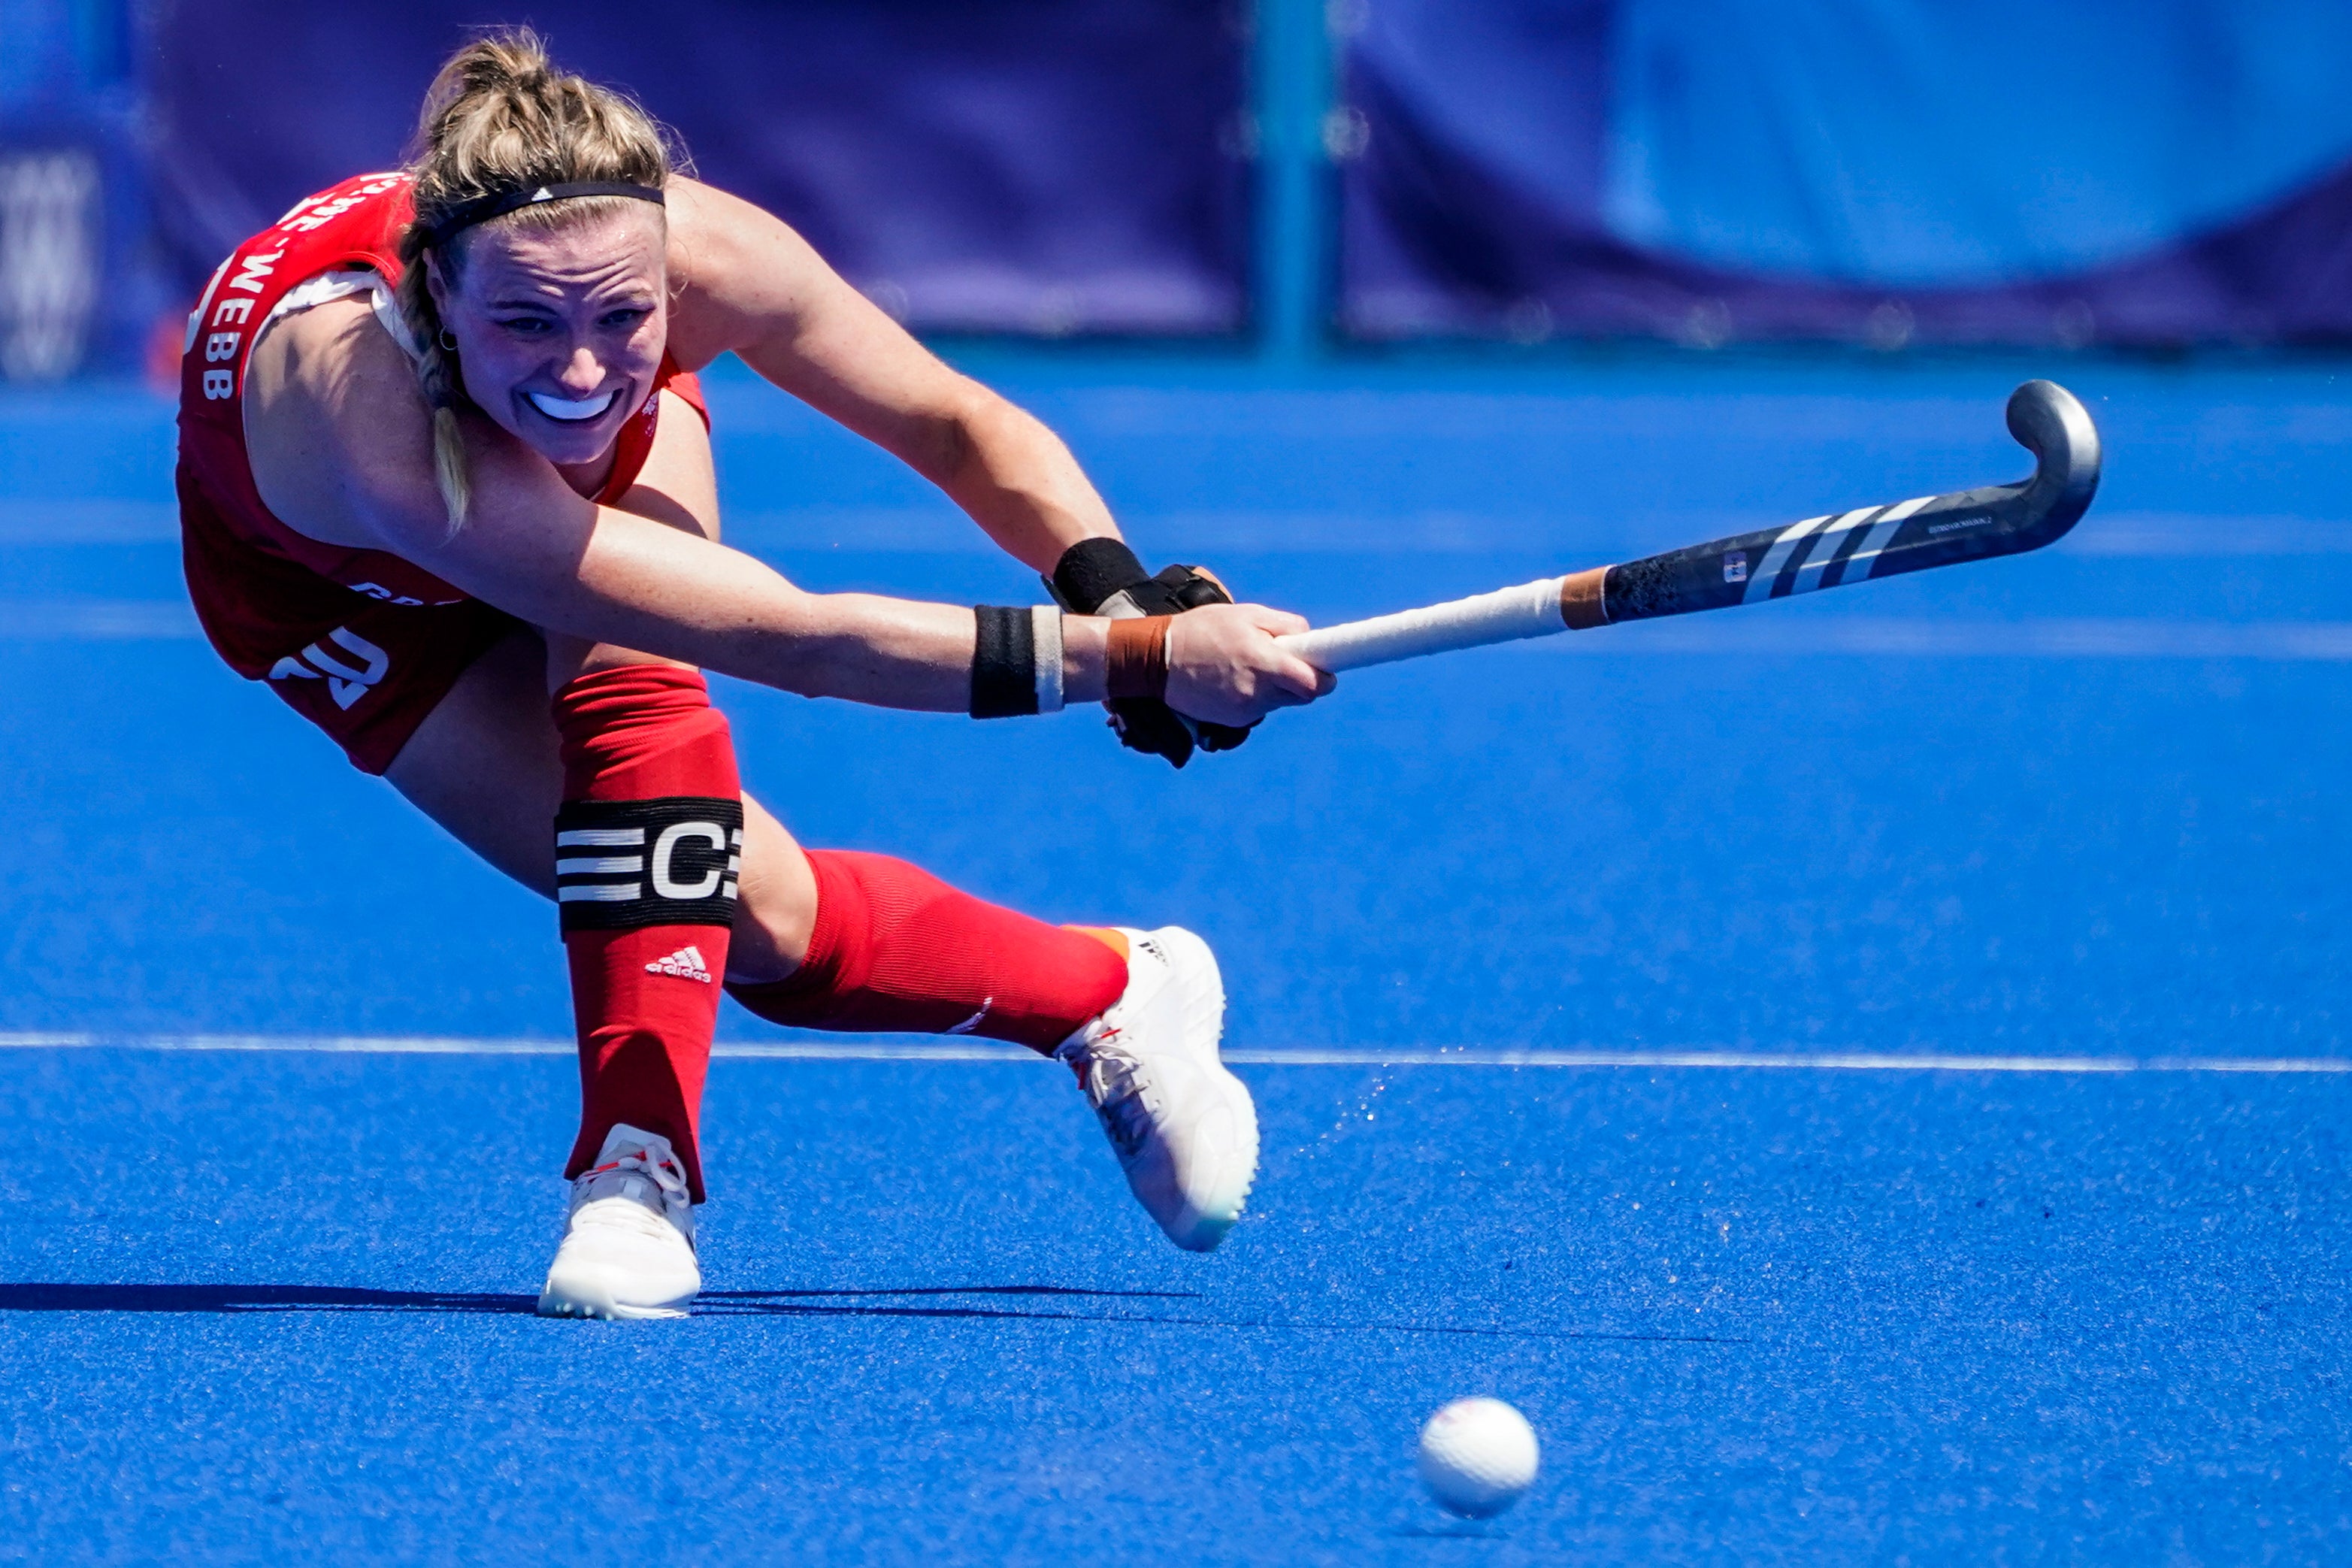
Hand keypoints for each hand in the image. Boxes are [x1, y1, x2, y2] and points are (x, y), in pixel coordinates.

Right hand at [1162, 603, 1336, 728]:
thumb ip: (1285, 625)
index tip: (1327, 671)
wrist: (1158, 659)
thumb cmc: (1204, 630)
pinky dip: (1255, 697)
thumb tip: (1310, 640)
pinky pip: (1258, 710)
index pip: (1313, 684)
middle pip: (1301, 697)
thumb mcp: (1246, 614)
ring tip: (1249, 666)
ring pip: (1279, 703)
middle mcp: (1258, 692)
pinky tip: (1233, 680)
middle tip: (1286, 662)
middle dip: (1301, 681)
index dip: (1325, 678)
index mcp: (1265, 662)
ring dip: (1276, 688)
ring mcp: (1245, 710)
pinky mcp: (1233, 721)